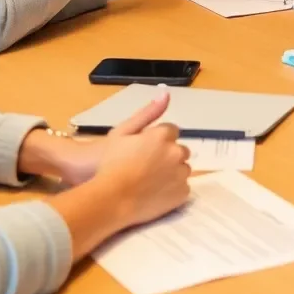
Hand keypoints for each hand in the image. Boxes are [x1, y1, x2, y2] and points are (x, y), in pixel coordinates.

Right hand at [54, 92, 189, 229]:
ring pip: (182, 169)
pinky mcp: (182, 194)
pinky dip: (173, 189)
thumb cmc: (111, 164)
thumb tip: (166, 93)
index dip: (158, 140)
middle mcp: (176, 152)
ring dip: (173, 171)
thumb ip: (147, 113)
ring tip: (151, 181)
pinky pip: (183, 188)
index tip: (146, 150)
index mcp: (162, 135)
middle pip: (179, 150)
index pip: (171, 131)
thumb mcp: (122, 132)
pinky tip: (156, 193)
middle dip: (168, 155)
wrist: (110, 200)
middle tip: (148, 167)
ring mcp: (180, 174)